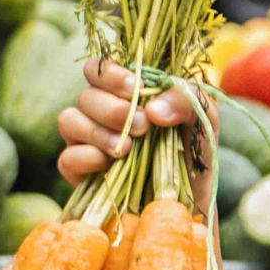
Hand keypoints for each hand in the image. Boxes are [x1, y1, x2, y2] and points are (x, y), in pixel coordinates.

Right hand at [55, 58, 202, 186]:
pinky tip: (109, 164)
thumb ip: (185, 98)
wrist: (188, 199)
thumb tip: (152, 109)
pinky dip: (86, 157)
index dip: (110, 75)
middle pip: (86, 96)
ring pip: (68, 120)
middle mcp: (100, 114)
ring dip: (97, 132)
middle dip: (113, 110)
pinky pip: (66, 157)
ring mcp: (86, 142)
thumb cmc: (193, 152)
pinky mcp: (79, 172)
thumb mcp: (203, 119)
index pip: (98, 70)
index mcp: (124, 93)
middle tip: (143, 127)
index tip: (135, 89)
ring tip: (127, 149)